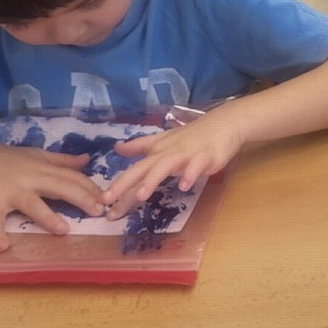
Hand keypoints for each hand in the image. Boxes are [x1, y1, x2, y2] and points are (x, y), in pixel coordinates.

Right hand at [0, 140, 107, 252]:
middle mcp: (30, 178)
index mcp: (43, 168)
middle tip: (99, 211)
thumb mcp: (36, 155)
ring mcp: (10, 191)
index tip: (108, 198)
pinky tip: (4, 247)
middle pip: (60, 187)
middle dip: (81, 198)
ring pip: (32, 204)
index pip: (72, 177)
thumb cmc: (5, 158)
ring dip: (48, 217)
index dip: (91, 187)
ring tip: (64, 230)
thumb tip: (86, 160)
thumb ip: (61, 161)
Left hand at [101, 113, 241, 218]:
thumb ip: (142, 146)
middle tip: (108, 201)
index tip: (102, 204)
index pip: (134, 170)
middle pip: (143, 168)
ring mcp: (187, 154)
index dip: (118, 187)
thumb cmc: (194, 136)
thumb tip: (118, 148)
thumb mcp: (165, 140)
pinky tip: (185, 186)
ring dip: (153, 179)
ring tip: (141, 196)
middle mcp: (168, 153)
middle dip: (125, 184)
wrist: (225, 123)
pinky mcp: (206, 156)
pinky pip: (196, 166)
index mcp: (158, 152)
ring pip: (166, 166)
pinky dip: (190, 174)